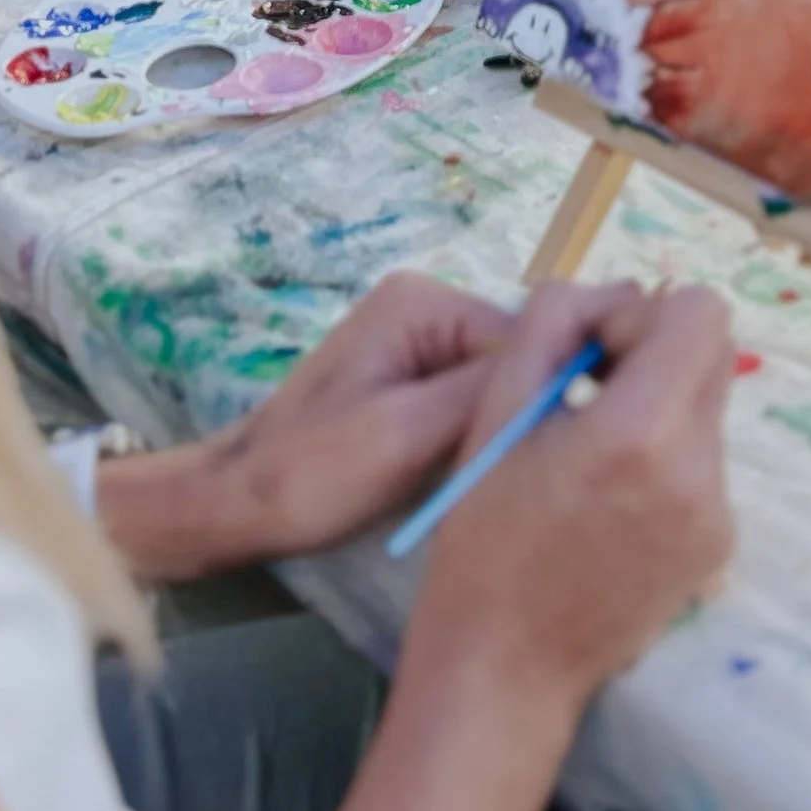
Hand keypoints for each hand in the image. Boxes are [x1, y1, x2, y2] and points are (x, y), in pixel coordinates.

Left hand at [102, 275, 516, 579]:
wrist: (237, 507)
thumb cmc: (313, 474)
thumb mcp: (408, 434)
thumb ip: (486, 393)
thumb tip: (574, 364)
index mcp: (423, 303)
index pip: (529, 340)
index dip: (546, 397)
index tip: (555, 458)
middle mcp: (425, 308)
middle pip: (516, 362)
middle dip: (521, 414)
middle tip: (521, 475)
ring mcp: (415, 345)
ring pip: (498, 389)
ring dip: (500, 432)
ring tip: (496, 478)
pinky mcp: (411, 384)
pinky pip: (472, 405)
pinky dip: (477, 440)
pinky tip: (472, 475)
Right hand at [406, 278, 734, 721]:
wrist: (505, 665)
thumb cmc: (482, 536)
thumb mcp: (497, 410)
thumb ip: (555, 324)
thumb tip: (611, 291)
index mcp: (641, 432)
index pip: (701, 313)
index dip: (643, 313)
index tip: (591, 352)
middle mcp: (699, 470)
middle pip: (712, 356)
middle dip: (654, 353)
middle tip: (587, 389)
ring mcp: (717, 514)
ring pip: (707, 409)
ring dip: (657, 405)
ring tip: (589, 452)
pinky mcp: (718, 548)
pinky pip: (704, 466)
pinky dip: (664, 459)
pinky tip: (607, 500)